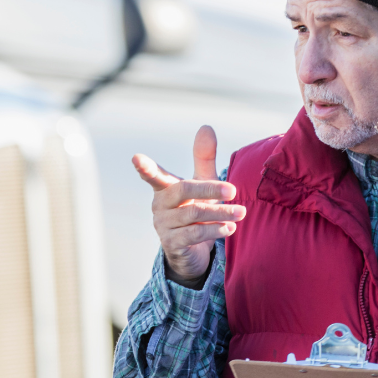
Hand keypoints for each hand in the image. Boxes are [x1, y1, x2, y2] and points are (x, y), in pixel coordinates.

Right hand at [131, 125, 244, 284]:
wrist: (190, 251)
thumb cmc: (195, 209)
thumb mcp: (201, 182)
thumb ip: (203, 157)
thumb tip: (205, 126)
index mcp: (165, 188)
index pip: (153, 175)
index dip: (145, 167)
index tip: (136, 158)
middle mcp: (160, 205)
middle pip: (183, 191)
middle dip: (209, 190)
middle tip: (233, 190)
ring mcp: (164, 225)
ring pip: (193, 215)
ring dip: (220, 213)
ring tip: (241, 212)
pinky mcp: (172, 244)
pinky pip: (194, 234)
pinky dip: (214, 230)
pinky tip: (229, 228)